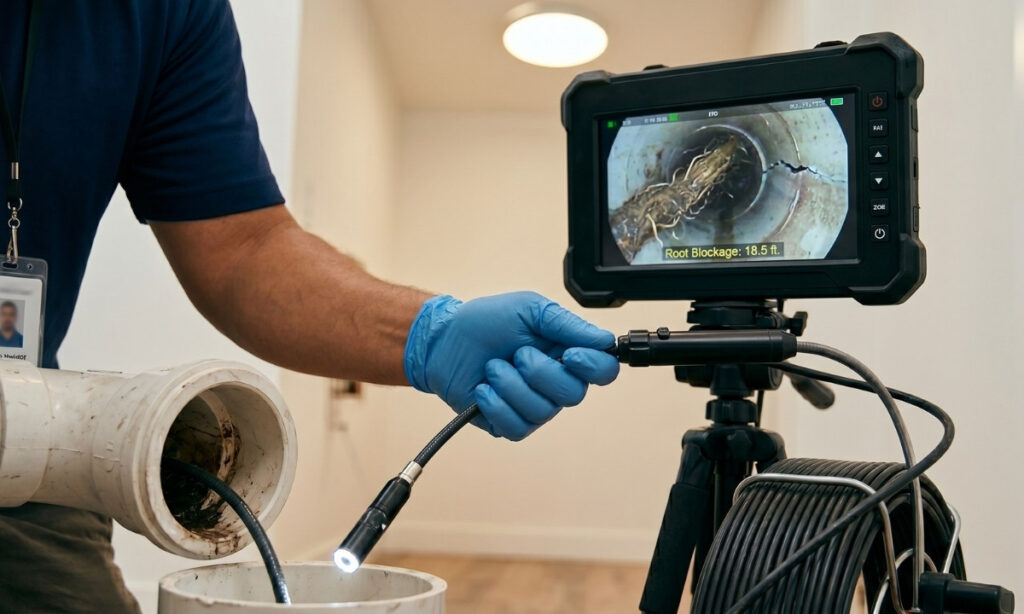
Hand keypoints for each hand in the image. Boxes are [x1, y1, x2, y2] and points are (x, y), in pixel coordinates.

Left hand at [404, 292, 619, 439]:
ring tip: (493, 368)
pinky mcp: (508, 423)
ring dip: (511, 385)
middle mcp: (554, 383)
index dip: (593, 366)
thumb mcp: (528, 308)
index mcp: (566, 353)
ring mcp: (532, 406)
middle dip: (540, 372)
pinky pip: (516, 427)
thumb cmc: (485, 322)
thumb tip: (604, 340)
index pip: (603, 370)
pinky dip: (496, 404)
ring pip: (542, 411)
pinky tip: (483, 389)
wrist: (443, 341)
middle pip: (574, 394)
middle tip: (517, 354)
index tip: (571, 354)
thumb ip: (567, 324)